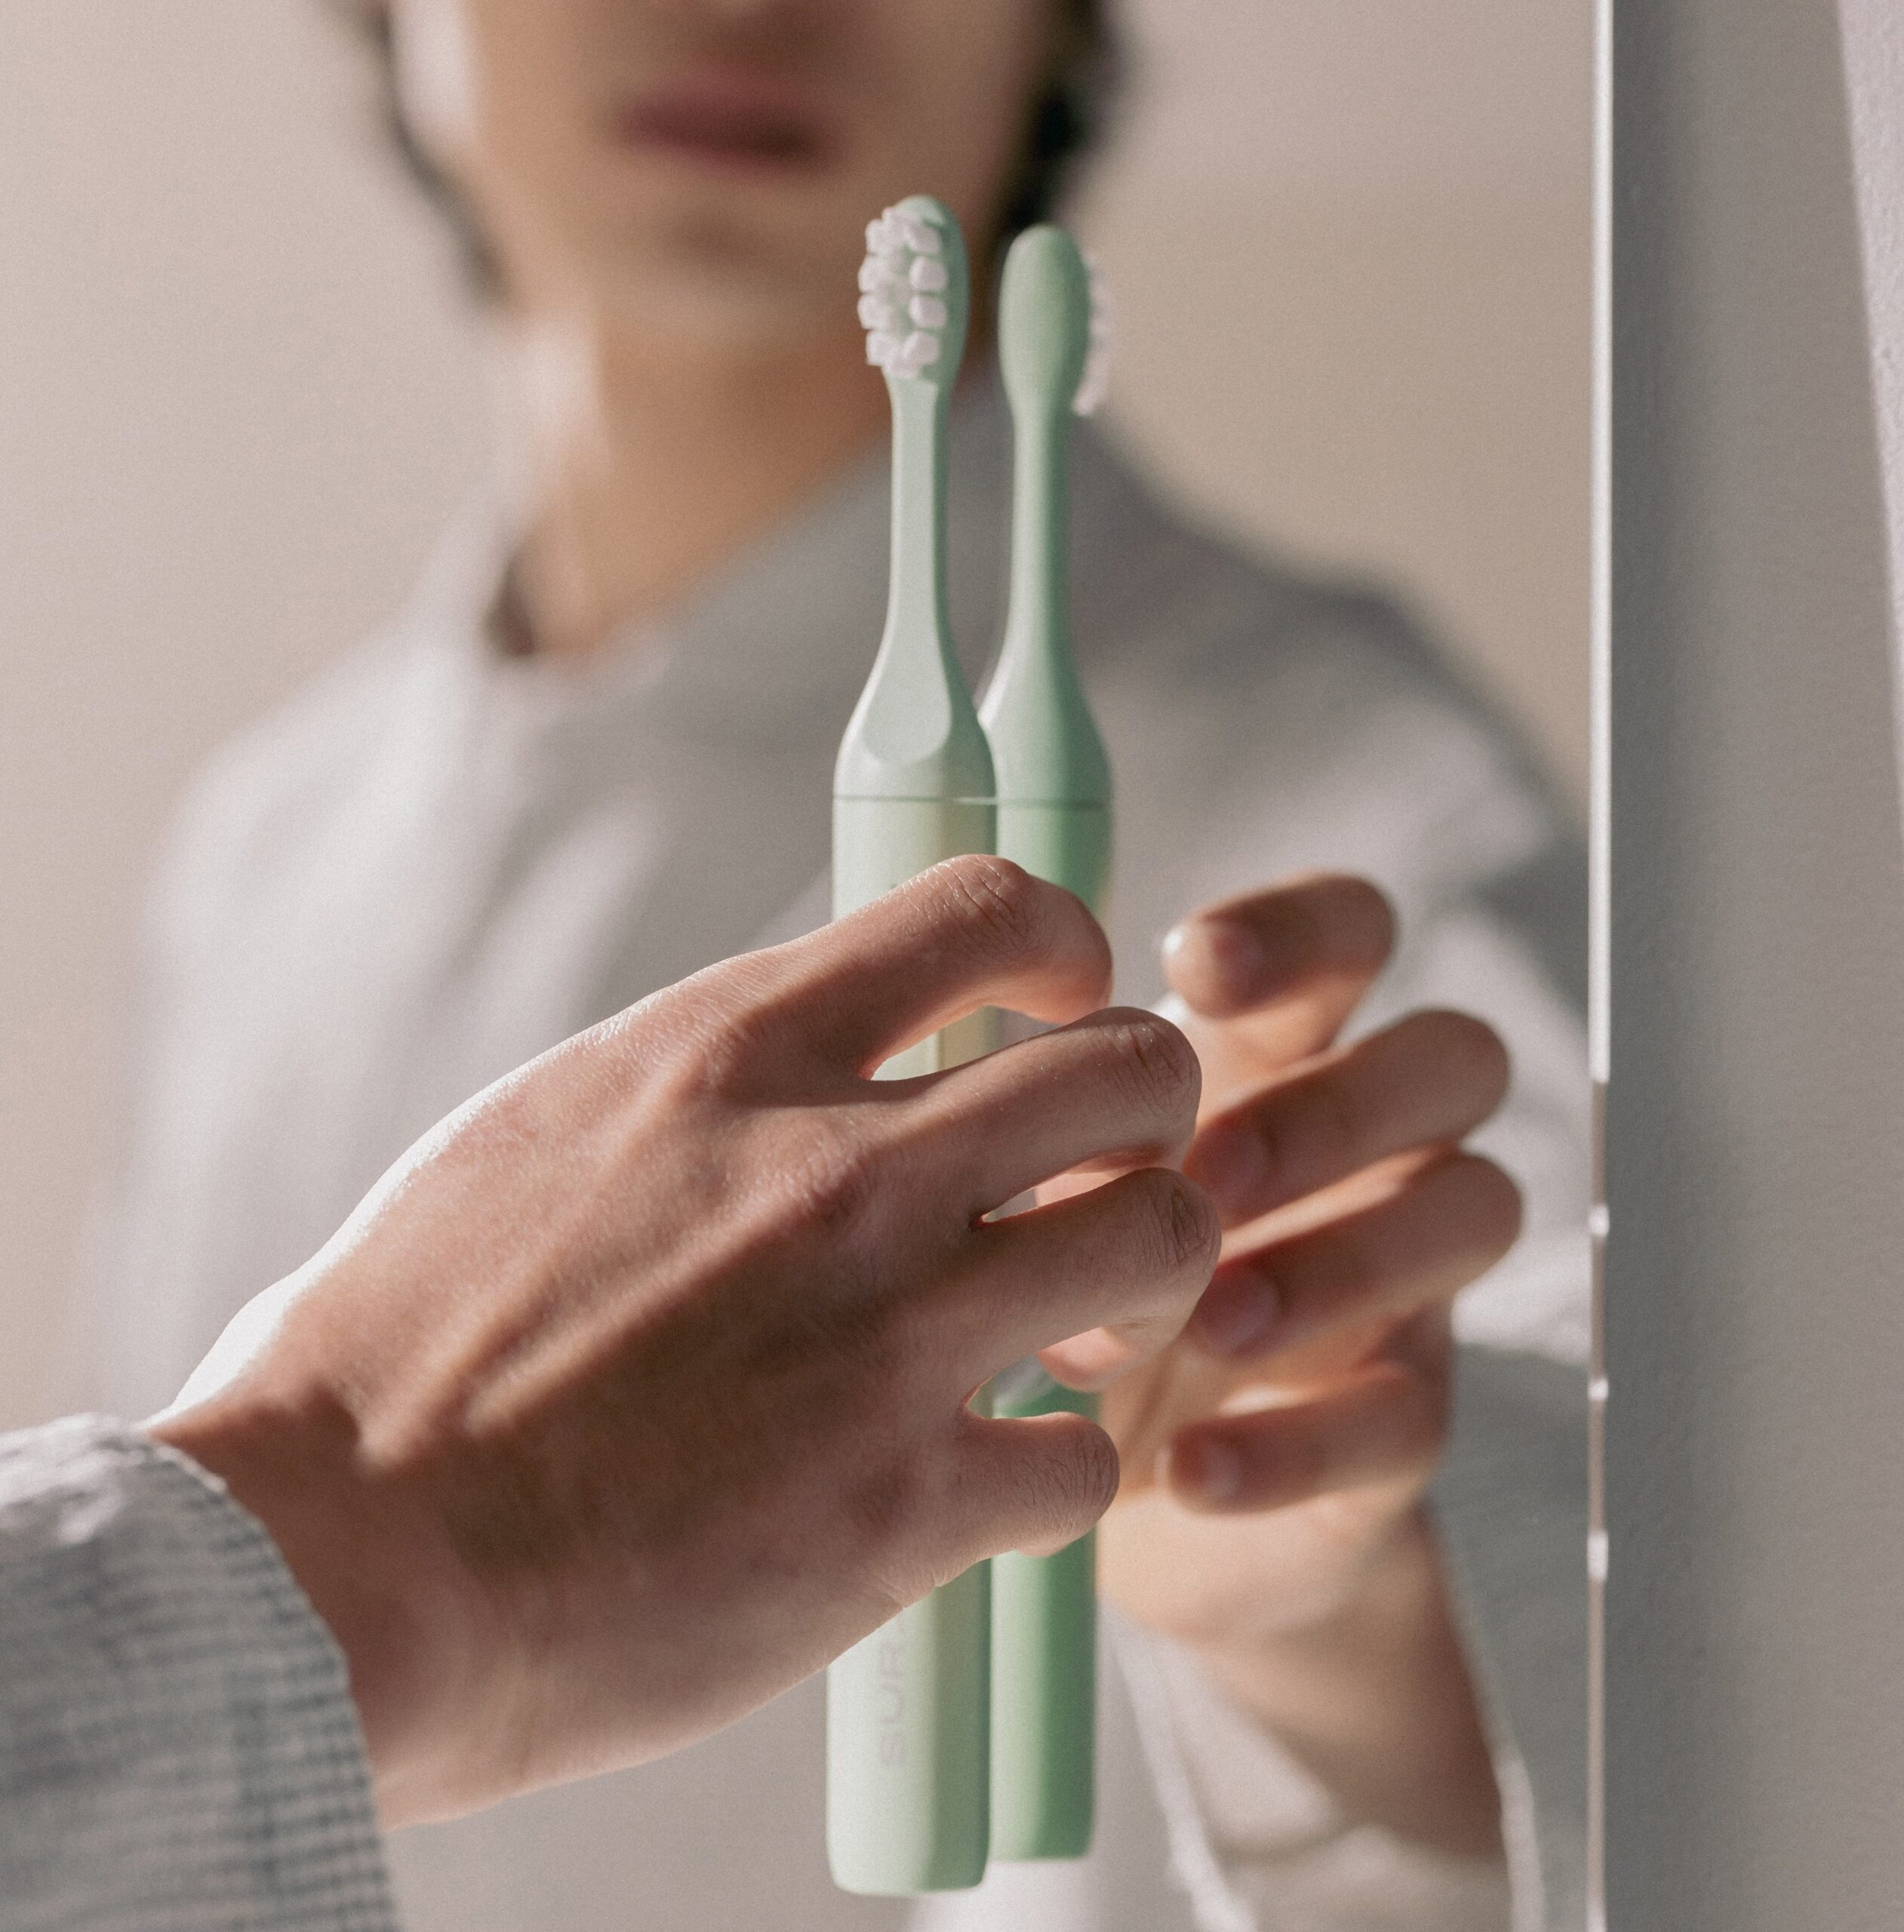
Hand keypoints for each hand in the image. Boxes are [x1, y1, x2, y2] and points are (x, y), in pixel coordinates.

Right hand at [156, 858, 1218, 1827]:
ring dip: (1147, 1282)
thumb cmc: (403, 1351)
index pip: (986, 907)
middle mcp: (840, 1166)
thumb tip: (813, 1057)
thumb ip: (707, 1080)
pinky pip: (1093, 1460)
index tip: (1061, 996)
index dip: (1062, 943)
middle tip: (1101, 1177)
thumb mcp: (547, 1132)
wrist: (339, 1562)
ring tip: (1080, 1331)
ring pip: (1165, 1237)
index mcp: (733, 1052)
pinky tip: (1000, 1483)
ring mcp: (890, 1331)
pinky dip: (1065, 1471)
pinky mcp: (907, 1505)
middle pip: (1128, 1066)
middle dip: (1148, 1113)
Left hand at [1081, 875, 1520, 1852]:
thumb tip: (963, 1032)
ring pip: (1471, 1207)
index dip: (1300, 928)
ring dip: (1337, 1258)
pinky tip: (1189, 1468)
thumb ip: (1035, 1100)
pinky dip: (1298, 1441)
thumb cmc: (1054, 1280)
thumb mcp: (1035, 1179)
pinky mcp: (1401, 1418)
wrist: (1100, 1494)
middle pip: (1452, 1057)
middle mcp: (1363, 1147)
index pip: (1348, 935)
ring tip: (1207, 1321)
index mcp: (1274, 1054)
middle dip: (1336, 1103)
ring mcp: (1403, 1277)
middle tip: (1210, 1172)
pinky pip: (1412, 1412)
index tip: (1189, 966)